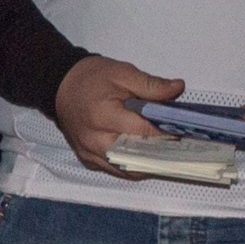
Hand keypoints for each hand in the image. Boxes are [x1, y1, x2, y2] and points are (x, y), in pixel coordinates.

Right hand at [53, 55, 186, 174]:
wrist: (60, 86)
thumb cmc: (92, 78)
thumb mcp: (122, 73)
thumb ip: (150, 84)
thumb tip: (178, 88)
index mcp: (102, 115)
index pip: (142, 132)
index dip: (166, 132)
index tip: (184, 130)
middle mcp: (94, 140)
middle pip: (136, 155)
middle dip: (160, 151)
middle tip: (178, 144)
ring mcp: (89, 153)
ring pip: (127, 169)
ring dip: (149, 163)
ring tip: (166, 152)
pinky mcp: (87, 160)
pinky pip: (115, 170)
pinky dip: (133, 166)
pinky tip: (145, 156)